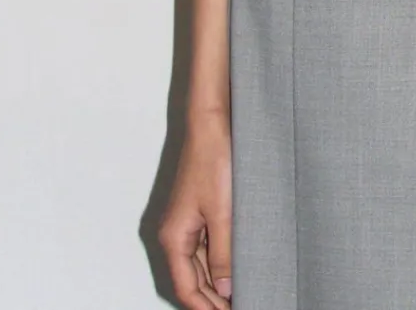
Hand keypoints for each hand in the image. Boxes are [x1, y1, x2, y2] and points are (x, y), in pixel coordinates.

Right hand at [157, 110, 233, 308]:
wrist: (213, 125)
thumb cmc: (214, 161)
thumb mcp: (223, 213)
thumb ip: (223, 254)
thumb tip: (223, 289)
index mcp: (174, 237)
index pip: (186, 288)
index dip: (205, 308)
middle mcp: (176, 233)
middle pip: (191, 280)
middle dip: (211, 300)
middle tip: (241, 305)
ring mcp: (187, 223)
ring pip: (199, 266)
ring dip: (215, 283)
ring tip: (240, 295)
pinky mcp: (199, 212)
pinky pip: (206, 248)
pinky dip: (218, 263)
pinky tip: (235, 269)